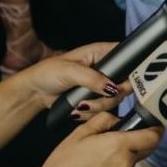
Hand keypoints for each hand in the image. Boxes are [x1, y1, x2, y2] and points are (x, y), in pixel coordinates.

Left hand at [11, 42, 128, 118]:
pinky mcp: (95, 99)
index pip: (127, 57)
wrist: (35, 91)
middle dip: (110, 96)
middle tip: (95, 98)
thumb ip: (92, 78)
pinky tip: (77, 108)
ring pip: (114, 100)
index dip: (131, 70)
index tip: (121, 85)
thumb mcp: (70, 71)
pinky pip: (104, 110)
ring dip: (97, 106)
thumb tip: (112, 87)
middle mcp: (105, 69)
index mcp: (101, 53)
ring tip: (79, 104)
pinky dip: (91, 113)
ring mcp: (101, 85)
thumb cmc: (48, 73)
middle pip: (124, 84)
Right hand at [25, 112, 161, 166]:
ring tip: (103, 147)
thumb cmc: (63, 163)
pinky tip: (99, 161)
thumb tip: (117, 118)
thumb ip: (104, 120)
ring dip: (128, 150)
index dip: (155, 126)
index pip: (154, 136)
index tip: (149, 119)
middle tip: (125, 129)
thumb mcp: (81, 133)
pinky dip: (119, 162)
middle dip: (142, 137)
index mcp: (121, 146)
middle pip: (148, 147)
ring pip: (135, 158)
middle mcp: (127, 163)